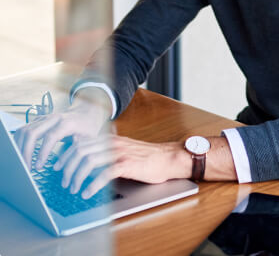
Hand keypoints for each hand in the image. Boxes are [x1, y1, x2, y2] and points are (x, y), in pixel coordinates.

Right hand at [14, 89, 110, 169]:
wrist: (86, 111)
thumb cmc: (88, 126)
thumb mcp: (90, 137)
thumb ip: (79, 148)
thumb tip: (66, 161)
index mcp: (66, 122)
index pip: (50, 137)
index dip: (42, 152)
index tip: (38, 167)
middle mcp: (52, 118)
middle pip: (32, 132)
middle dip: (26, 152)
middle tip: (27, 168)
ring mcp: (44, 118)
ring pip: (24, 130)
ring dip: (20, 148)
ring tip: (22, 164)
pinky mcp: (38, 120)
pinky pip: (23, 130)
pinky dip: (19, 142)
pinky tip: (20, 154)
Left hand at [53, 135, 191, 198]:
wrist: (167, 157)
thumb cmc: (147, 156)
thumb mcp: (123, 148)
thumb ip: (107, 150)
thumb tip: (87, 157)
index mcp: (110, 138)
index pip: (81, 143)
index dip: (66, 155)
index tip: (58, 166)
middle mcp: (112, 143)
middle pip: (81, 151)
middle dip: (68, 167)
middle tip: (64, 181)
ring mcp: (119, 152)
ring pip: (89, 161)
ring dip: (77, 176)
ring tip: (73, 189)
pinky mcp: (127, 164)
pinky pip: (105, 173)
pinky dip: (93, 184)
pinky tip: (88, 192)